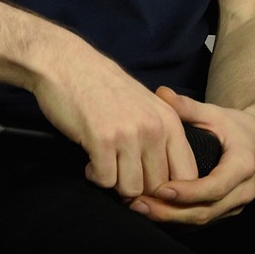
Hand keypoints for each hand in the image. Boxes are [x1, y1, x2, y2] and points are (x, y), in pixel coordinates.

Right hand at [30, 36, 197, 198]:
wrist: (67, 63)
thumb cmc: (103, 87)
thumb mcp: (145, 106)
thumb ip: (161, 138)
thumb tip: (167, 183)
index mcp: (169, 120)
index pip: (187, 174)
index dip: (169, 191)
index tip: (148, 186)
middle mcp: (154, 128)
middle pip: (157, 187)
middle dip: (137, 187)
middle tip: (119, 171)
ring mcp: (129, 133)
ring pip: (131, 189)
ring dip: (114, 182)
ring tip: (104, 162)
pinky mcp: (102, 139)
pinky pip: (105, 181)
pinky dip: (95, 175)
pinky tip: (90, 159)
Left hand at [127, 87, 254, 224]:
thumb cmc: (235, 126)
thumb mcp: (214, 113)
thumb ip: (187, 106)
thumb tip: (161, 93)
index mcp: (243, 165)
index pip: (215, 187)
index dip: (188, 192)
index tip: (160, 189)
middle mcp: (243, 191)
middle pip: (206, 211)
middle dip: (170, 211)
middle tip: (139, 204)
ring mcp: (236, 206)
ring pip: (202, 221)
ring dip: (171, 219)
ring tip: (141, 209)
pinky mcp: (227, 212)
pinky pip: (202, 222)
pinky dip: (178, 221)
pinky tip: (155, 214)